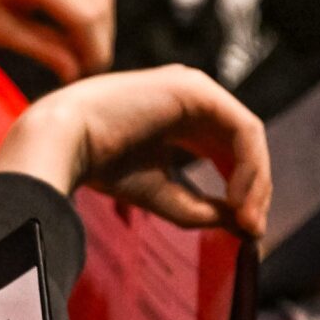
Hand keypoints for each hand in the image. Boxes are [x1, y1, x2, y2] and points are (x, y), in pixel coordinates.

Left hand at [0, 0, 114, 83]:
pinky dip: (82, 4)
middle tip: (88, 68)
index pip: (86, 16)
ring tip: (80, 53)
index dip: (94, 49)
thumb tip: (76, 72)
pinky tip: (70, 30)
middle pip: (99, 1)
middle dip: (99, 37)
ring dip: (94, 22)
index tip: (88, 75)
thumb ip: (42, 49)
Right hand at [0, 67, 273, 238]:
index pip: (225, 153)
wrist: (65, 140)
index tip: (244, 230)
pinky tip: (236, 197)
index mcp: (178, 117)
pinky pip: (243, 129)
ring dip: (254, 181)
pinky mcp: (199, 89)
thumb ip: (201, 209)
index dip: (240, 191)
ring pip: (248, 137)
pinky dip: (248, 166)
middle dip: (254, 189)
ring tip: (244, 217)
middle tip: (252, 229)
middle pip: (241, 145)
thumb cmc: (101, 166)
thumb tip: (246, 225)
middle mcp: (191, 99)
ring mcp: (196, 88)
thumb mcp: (161, 194)